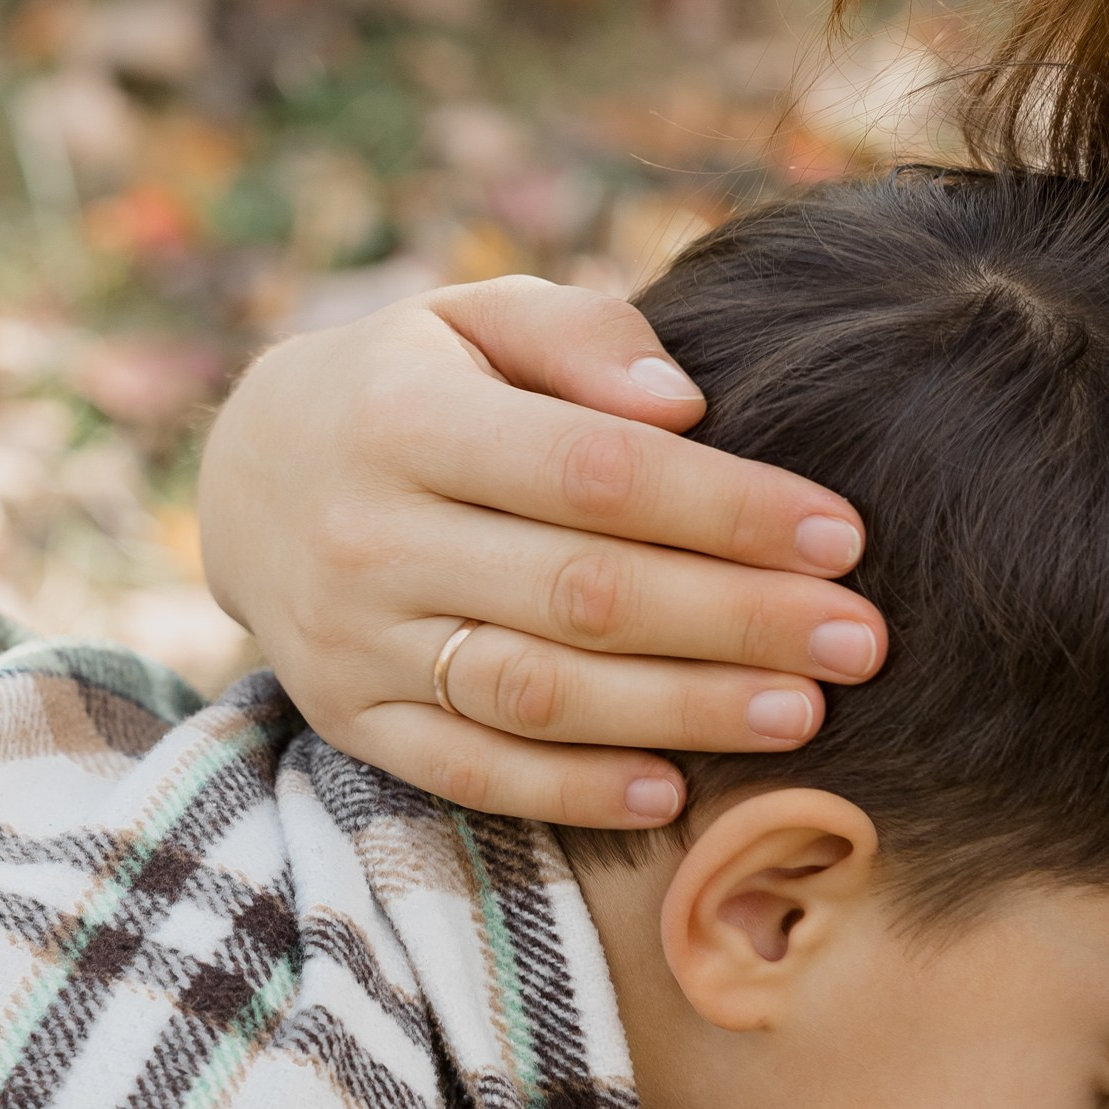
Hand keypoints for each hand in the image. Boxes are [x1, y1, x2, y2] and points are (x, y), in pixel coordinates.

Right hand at [197, 276, 883, 830]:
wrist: (247, 480)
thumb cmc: (410, 385)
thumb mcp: (473, 318)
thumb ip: (581, 335)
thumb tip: (684, 403)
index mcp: (405, 419)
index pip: (594, 473)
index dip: (726, 509)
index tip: (842, 536)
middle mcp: (369, 537)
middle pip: (583, 593)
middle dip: (737, 619)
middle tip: (862, 640)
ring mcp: (353, 643)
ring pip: (537, 693)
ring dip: (679, 711)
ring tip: (800, 714)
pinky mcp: (351, 724)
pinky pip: (472, 773)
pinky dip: (573, 790)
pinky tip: (673, 788)